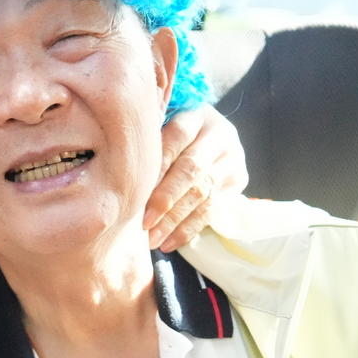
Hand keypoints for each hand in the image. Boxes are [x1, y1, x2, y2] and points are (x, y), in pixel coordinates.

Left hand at [145, 105, 248, 252]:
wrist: (213, 138)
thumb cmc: (173, 135)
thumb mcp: (163, 126)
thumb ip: (148, 143)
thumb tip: (119, 176)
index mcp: (197, 115)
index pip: (175, 138)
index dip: (156, 167)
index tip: (134, 192)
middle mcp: (220, 135)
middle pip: (192, 169)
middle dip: (166, 199)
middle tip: (144, 224)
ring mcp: (233, 159)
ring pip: (204, 193)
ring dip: (175, 220)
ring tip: (153, 239)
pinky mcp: (238, 182)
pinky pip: (214, 211)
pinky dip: (189, 229)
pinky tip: (169, 242)